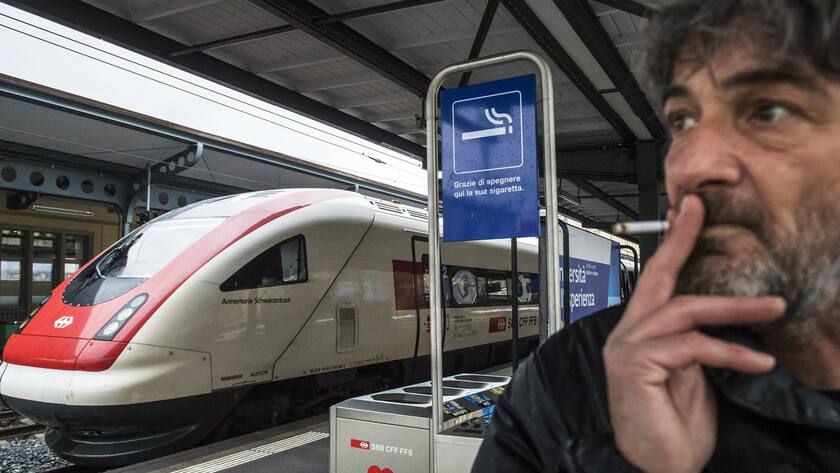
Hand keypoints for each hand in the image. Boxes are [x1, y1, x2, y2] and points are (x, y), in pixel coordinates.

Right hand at [603, 195, 784, 472]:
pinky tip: (760, 359)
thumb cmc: (671, 429)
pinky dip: (730, 350)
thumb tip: (719, 322)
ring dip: (734, 307)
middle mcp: (627, 335)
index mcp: (639, 335)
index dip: (674, 245)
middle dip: (682, 241)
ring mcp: (628, 348)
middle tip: (702, 211)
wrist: (655, 469)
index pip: (656, 282)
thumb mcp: (692, 377)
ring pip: (684, 310)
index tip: (689, 212)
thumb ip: (696, 346)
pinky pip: (693, 346)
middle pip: (658, 278)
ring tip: (774, 307)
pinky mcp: (636, 364)